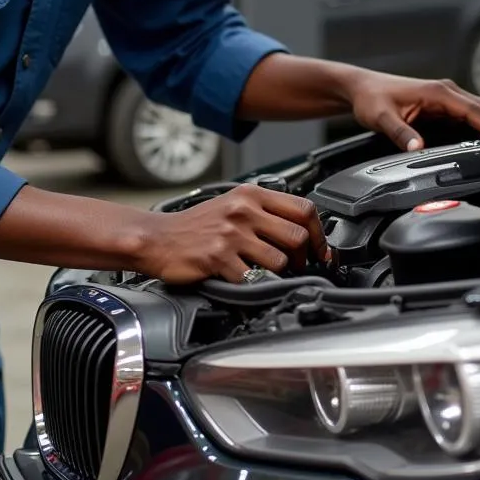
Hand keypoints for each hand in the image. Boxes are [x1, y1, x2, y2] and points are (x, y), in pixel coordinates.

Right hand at [134, 183, 331, 284]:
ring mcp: (231, 235)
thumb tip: (304, 230)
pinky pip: (253, 278)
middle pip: (298, 236)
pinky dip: (253, 285)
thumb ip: (265, 211)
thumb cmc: (198, 224)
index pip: (303, 208)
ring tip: (268, 274)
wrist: (159, 237)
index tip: (320, 250)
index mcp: (251, 194)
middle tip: (297, 267)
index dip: (319, 233)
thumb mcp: (233, 203)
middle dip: (303, 258)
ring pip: (280, 260)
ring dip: (279, 274)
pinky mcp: (219, 258)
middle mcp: (243, 210)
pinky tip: (244, 280)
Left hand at [347, 71, 479, 151]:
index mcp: (437, 92)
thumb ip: (400, 133)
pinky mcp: (441, 104)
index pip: (474, 110)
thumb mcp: (382, 118)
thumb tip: (417, 147)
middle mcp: (445, 91)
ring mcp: (445, 97)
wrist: (361, 88)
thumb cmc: (371, 98)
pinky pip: (468, 114)